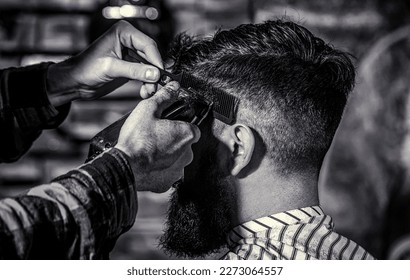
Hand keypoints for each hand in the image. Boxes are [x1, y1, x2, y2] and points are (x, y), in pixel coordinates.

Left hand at [47, 20, 162, 106]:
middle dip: (154, 72)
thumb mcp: (111, 68)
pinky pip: (145, 74)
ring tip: (148, 92)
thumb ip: (134, 70)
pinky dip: (147, 83)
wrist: (76, 82)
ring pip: (150, 66)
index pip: (148, 45)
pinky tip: (145, 91)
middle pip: (152, 56)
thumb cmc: (86, 69)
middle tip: (155, 87)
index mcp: (124, 32)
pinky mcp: (131, 66)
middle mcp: (129, 41)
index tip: (160, 75)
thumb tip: (155, 73)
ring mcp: (131, 54)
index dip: (156, 61)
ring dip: (151, 80)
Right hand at [115, 81, 200, 192]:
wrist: (124, 166)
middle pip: (183, 144)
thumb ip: (164, 97)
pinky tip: (146, 163)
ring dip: (166, 155)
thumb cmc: (137, 139)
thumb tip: (174, 87)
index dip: (180, 124)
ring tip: (148, 149)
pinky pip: (165, 173)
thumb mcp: (148, 108)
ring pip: (175, 159)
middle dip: (172, 139)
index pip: (192, 127)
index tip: (168, 124)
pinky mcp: (166, 183)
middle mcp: (187, 154)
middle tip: (154, 136)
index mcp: (187, 135)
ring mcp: (177, 171)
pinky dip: (158, 169)